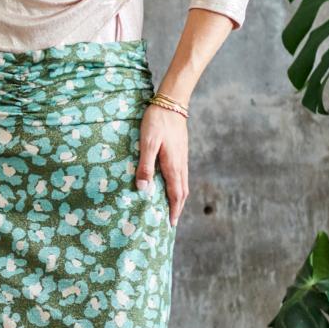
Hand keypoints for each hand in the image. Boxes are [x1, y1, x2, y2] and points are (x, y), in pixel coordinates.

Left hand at [135, 104, 187, 227]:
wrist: (171, 104)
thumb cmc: (156, 122)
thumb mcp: (147, 144)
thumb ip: (145, 166)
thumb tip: (144, 189)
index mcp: (173, 165)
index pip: (176, 194)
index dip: (173, 209)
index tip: (171, 223)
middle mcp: (181, 164)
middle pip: (183, 192)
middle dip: (178, 207)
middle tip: (172, 221)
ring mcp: (182, 158)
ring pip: (184, 183)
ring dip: (179, 198)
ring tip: (172, 208)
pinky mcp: (181, 152)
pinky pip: (182, 175)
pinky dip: (179, 186)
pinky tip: (172, 186)